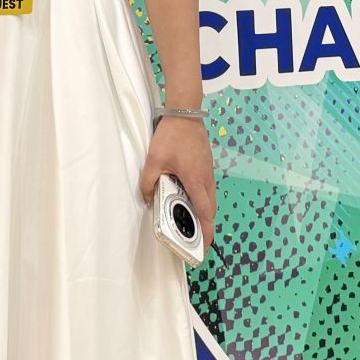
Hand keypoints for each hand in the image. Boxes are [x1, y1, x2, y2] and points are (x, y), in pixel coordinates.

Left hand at [139, 116, 215, 249]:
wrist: (185, 113)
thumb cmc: (172, 136)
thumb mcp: (153, 160)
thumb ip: (149, 182)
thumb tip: (149, 198)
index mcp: (196, 180)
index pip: (205, 212)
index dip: (207, 232)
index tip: (205, 247)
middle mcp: (206, 178)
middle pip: (210, 208)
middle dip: (205, 226)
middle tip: (196, 239)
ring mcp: (208, 171)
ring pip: (210, 198)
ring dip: (204, 212)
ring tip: (191, 222)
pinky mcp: (207, 164)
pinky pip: (207, 188)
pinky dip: (202, 199)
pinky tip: (190, 198)